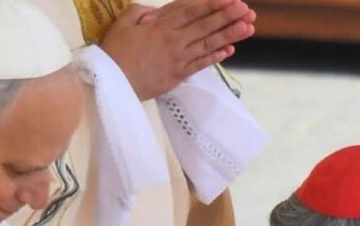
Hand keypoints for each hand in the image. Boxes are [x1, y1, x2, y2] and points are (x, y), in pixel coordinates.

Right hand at [100, 0, 255, 99]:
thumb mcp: (123, 23)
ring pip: (207, 45)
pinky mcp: (178, 76)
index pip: (191, 11)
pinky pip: (200, 65)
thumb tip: (156, 11)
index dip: (211, 4)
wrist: (112, 84)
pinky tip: (230, 50)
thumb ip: (141, 12)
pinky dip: (215, 57)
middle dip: (227, 16)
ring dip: (228, 35)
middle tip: (246, 9)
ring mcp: (178, 60)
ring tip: (247, 27)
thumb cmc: (115, 53)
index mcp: (161, 27)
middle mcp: (173, 42)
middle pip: (204, 26)